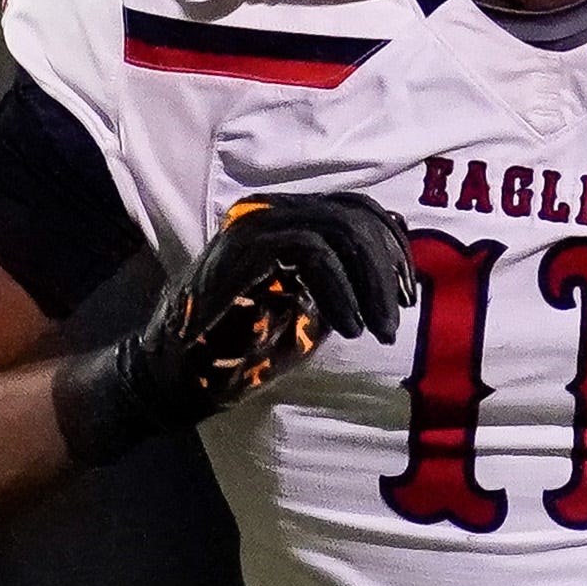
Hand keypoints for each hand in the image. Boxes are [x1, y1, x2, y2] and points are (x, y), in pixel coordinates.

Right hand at [60, 192, 416, 460]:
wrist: (179, 376)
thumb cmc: (244, 346)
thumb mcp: (312, 311)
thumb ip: (345, 283)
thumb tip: (392, 270)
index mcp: (289, 221)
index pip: (357, 209)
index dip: (393, 247)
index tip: (407, 294)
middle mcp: (272, 213)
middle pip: (353, 213)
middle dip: (388, 265)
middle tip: (398, 315)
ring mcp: (255, 226)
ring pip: (337, 227)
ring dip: (370, 281)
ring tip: (379, 329)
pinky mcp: (243, 249)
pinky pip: (310, 252)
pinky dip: (340, 291)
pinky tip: (349, 328)